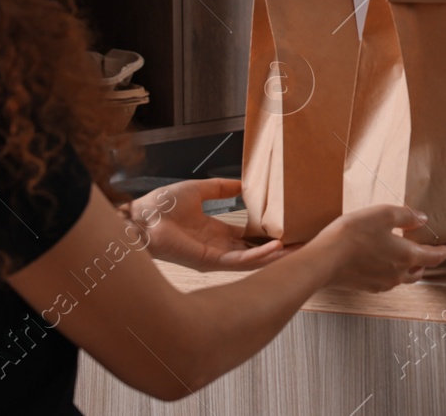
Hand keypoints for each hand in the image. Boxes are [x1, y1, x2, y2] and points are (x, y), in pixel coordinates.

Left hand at [128, 178, 289, 271]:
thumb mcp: (201, 189)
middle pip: (254, 253)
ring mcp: (214, 257)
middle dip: (278, 251)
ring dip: (274, 256)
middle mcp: (217, 248)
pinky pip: (239, 262)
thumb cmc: (162, 205)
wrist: (142, 216)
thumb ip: (222, 188)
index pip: (247, 239)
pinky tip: (276, 248)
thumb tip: (243, 184)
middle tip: (303, 245)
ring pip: (252, 261)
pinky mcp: (209, 261)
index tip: (287, 231)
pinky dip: (258, 257)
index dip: (266, 236)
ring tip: (298, 250)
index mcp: (215, 232)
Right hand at [311, 205, 445, 291]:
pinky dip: (390, 272)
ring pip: (402, 278)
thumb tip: (423, 219)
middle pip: (419, 270)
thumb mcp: (383, 215)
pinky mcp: (366, 286)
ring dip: (408, 268)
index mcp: (406, 256)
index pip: (433, 257)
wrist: (324, 260)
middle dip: (426, 262)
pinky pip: (385, 280)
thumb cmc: (354, 235)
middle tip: (428, 253)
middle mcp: (397, 274)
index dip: (444, 252)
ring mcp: (381, 283)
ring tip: (406, 257)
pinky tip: (381, 263)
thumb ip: (406, 216)